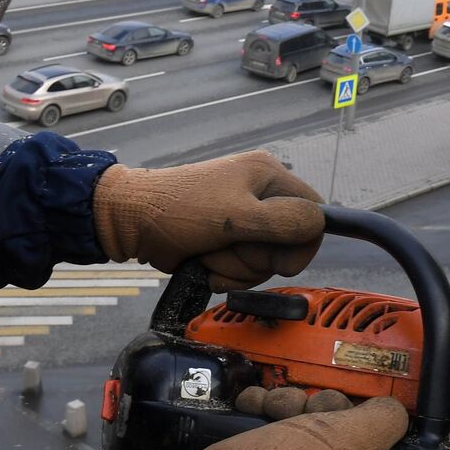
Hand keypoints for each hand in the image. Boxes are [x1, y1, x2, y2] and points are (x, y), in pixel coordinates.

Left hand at [92, 152, 323, 290]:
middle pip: (290, 244)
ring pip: (266, 262)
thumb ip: (282, 221)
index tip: (278, 259)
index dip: (302, 242)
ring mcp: (245, 220)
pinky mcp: (228, 241)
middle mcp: (262, 195)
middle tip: (228, 249)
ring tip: (210, 255)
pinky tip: (206, 265)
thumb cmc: (180, 211)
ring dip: (237, 268)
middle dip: (257, 258)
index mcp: (269, 175)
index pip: (314, 213)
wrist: (130, 223)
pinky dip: (227, 274)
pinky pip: (246, 269)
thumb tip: (319, 225)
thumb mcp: (236, 216)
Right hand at [165, 395, 409, 449]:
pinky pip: (280, 432)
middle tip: (318, 413)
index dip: (378, 431)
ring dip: (292, 405)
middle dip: (327, 410)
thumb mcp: (356, 436)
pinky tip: (257, 406)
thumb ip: (386, 419)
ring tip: (278, 409)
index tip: (366, 415)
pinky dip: (267, 413)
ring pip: (311, 426)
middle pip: (347, 435)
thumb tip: (394, 413)